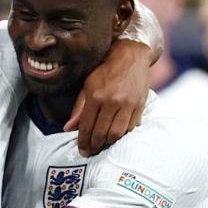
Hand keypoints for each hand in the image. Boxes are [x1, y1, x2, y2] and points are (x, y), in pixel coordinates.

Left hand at [65, 40, 151, 155]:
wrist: (130, 55)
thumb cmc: (105, 70)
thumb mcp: (87, 85)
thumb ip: (79, 108)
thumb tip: (68, 128)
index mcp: (95, 95)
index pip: (86, 126)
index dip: (83, 141)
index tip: (82, 150)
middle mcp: (112, 101)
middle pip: (102, 133)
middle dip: (95, 146)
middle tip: (91, 152)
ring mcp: (127, 104)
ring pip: (117, 134)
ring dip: (109, 143)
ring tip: (103, 145)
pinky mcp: (139, 105)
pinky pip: (130, 127)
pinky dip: (122, 134)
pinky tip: (116, 135)